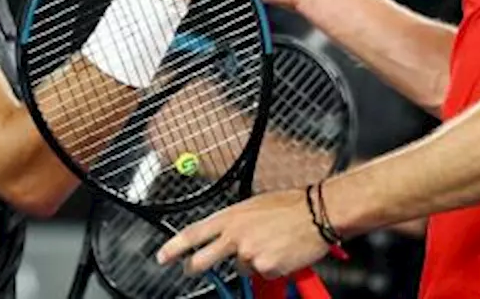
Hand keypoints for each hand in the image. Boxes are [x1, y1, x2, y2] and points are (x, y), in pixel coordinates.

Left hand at [155, 188, 329, 280]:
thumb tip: (226, 234)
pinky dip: (269, 268)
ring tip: (269, 244)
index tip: (162, 256)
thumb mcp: (255, 205)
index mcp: (231, 216)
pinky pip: (260, 274)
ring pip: (239, 268)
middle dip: (192, 268)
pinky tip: (280, 253)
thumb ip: (236, 222)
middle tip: (190, 270)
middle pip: (202, 260)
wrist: (317, 213)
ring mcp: (249, 254)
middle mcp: (235, 236)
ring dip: (249, 262)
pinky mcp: (265, 268)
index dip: (174, 247)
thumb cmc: (291, 205)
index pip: (194, 233)